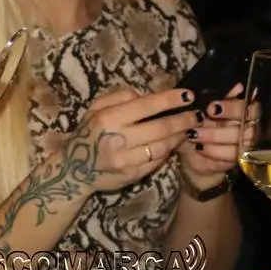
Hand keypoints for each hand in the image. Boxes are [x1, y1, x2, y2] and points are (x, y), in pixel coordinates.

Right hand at [58, 86, 199, 193]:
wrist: (74, 169)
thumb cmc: (89, 133)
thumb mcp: (94, 109)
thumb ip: (118, 96)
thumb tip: (145, 95)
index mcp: (107, 118)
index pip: (145, 105)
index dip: (170, 100)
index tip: (188, 95)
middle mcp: (116, 139)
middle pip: (160, 127)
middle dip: (183, 120)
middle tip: (196, 115)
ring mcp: (125, 159)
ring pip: (163, 146)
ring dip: (179, 136)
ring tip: (187, 129)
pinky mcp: (133, 174)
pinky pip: (158, 160)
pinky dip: (168, 151)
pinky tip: (171, 144)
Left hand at [179, 83, 251, 187]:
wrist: (189, 148)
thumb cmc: (196, 122)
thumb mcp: (200, 108)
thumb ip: (214, 95)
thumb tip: (234, 86)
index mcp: (242, 109)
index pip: (247, 106)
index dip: (232, 106)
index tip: (211, 106)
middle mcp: (247, 125)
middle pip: (247, 123)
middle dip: (224, 120)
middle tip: (203, 119)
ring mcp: (244, 143)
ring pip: (239, 140)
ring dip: (214, 136)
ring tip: (194, 134)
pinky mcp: (236, 158)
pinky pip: (231, 156)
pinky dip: (213, 151)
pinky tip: (200, 147)